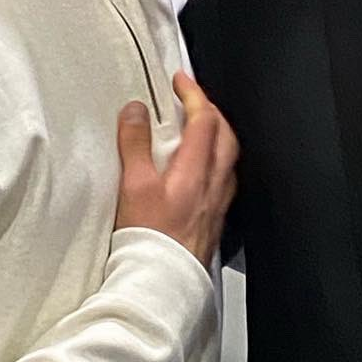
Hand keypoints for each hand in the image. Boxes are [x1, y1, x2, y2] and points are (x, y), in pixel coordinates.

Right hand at [115, 72, 238, 268]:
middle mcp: (214, 185)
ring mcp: (218, 204)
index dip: (193, 94)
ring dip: (216, 136)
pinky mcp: (214, 221)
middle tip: (192, 100)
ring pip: (228, 158)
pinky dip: (215, 162)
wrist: (162, 281)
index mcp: (195, 171)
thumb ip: (135, 145)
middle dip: (210, 111)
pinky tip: (201, 170)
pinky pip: (224, 180)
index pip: (204, 120)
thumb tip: (136, 111)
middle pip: (225, 136)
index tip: (180, 80)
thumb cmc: (148, 239)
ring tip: (198, 130)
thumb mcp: (133, 186)